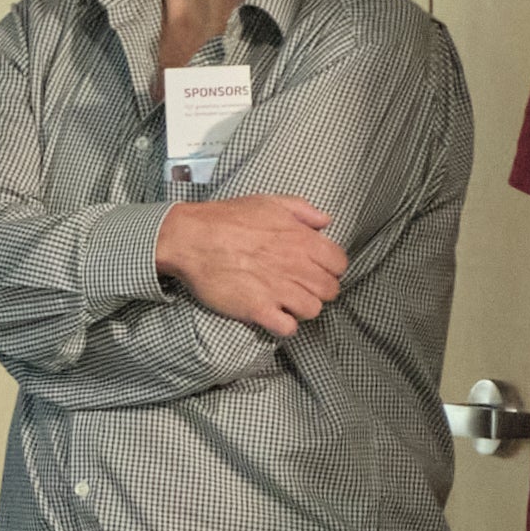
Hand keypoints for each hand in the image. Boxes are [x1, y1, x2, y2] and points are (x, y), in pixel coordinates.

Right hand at [152, 194, 346, 338]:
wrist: (190, 239)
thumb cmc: (227, 218)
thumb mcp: (269, 202)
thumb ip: (303, 210)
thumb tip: (326, 222)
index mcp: (302, 240)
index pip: (340, 264)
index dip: (330, 268)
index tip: (316, 268)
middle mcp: (296, 266)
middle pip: (330, 290)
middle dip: (319, 290)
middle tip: (300, 286)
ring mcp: (278, 290)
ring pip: (313, 310)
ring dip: (302, 308)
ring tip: (286, 301)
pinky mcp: (258, 310)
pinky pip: (287, 328)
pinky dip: (284, 326)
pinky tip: (274, 315)